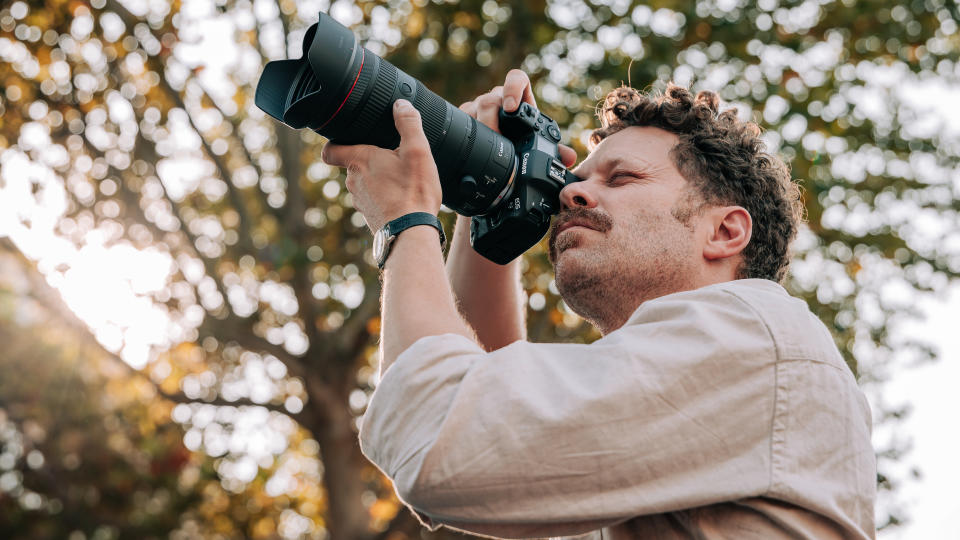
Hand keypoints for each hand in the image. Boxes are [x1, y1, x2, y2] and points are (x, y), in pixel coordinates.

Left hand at [321, 99, 441, 231]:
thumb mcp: (417, 151)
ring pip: (364, 184)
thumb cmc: (413, 192)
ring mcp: (360, 202)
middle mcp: (353, 181)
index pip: (330, 150)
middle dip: (369, 161)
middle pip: (353, 165)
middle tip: (392, 159)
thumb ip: (408, 124)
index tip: (346, 139)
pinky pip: (373, 201)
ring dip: (378, 180)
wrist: (412, 233)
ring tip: (401, 181)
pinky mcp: (370, 217)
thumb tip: (400, 104)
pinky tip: (403, 198)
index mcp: (360, 160)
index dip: (335, 143)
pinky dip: (384, 198)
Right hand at [458, 68, 576, 167]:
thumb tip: (568, 157)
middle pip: (490, 99)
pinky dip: (466, 133)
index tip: (511, 107)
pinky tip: (469, 145)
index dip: (513, 87)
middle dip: (491, 119)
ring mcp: (479, 106)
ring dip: (479, 128)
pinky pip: (462, 119)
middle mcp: (498, 99)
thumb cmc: (522, 138)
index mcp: (520, 99)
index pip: (517, 79)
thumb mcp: (537, 142)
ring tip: (484, 146)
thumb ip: (553, 149)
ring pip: (473, 108)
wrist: (502, 143)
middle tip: (497, 138)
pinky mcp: (466, 117)